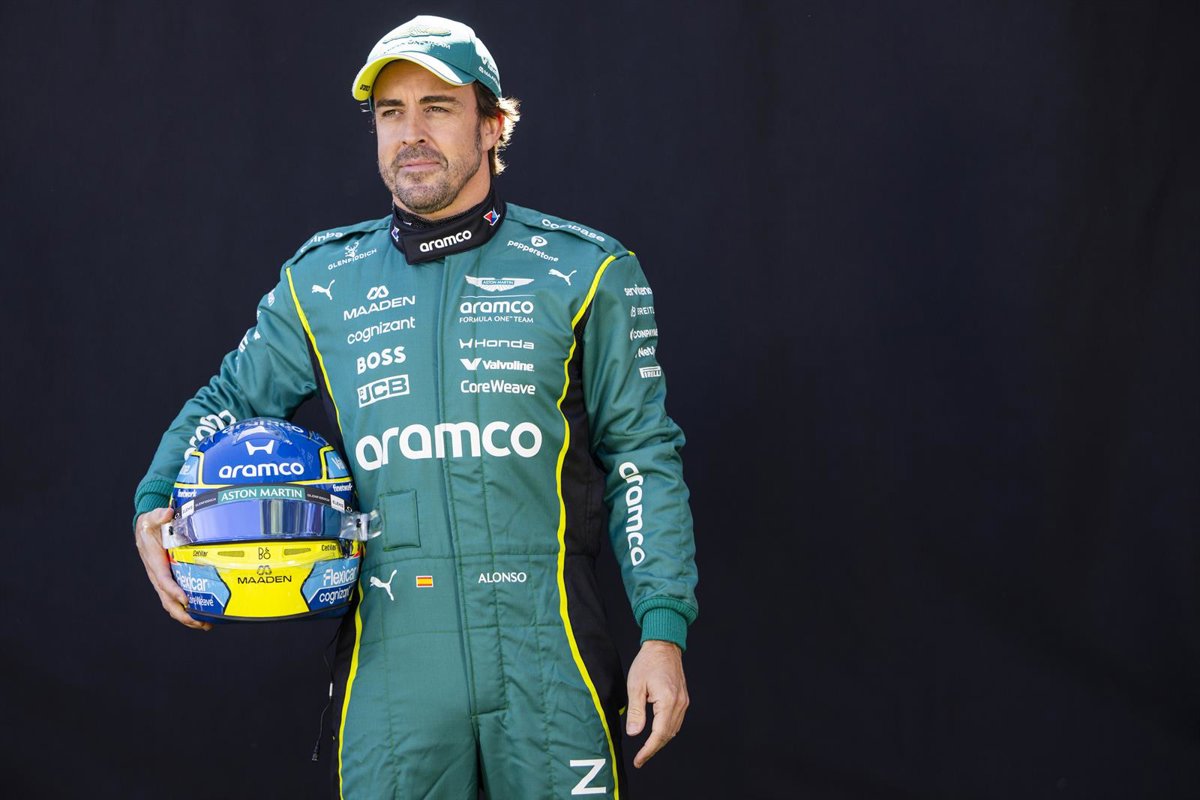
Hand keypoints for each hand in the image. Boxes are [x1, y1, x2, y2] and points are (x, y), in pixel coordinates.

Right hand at [134, 508, 211, 630]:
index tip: (186, 600)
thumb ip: (158, 515)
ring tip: (204, 625)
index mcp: (154, 563)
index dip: (173, 592)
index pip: (163, 581)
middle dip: (182, 614)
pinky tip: (202, 616)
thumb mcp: (152, 518)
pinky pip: (176, 600)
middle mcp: (157, 576)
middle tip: (199, 622)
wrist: (145, 529)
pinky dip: (186, 610)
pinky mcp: (169, 582)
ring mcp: (163, 581)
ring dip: (186, 616)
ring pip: (172, 604)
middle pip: (167, 600)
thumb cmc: (150, 525)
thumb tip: (167, 513)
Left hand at [625, 640, 687, 767]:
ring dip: (660, 741)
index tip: (639, 760)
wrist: (663, 646)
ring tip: (646, 749)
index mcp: (668, 700)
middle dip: (654, 748)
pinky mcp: (683, 699)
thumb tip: (634, 733)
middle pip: (668, 735)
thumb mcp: (635, 686)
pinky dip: (666, 730)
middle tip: (640, 759)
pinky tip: (656, 733)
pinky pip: (676, 720)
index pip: (659, 734)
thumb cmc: (648, 662)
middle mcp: (679, 703)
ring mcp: (683, 701)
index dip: (649, 749)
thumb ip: (635, 711)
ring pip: (673, 729)